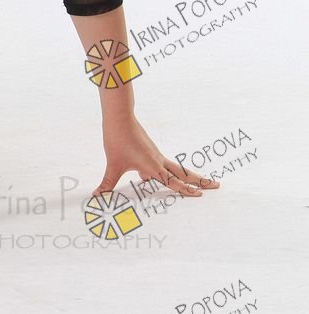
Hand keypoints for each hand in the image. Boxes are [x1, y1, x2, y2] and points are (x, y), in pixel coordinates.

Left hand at [92, 114, 220, 198]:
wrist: (119, 117)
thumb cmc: (117, 140)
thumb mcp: (113, 164)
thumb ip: (107, 182)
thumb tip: (97, 196)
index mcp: (152, 167)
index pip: (173, 182)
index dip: (186, 190)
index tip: (200, 195)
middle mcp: (158, 161)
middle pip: (184, 173)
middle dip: (200, 181)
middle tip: (217, 185)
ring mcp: (155, 155)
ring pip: (176, 168)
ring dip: (188, 175)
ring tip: (200, 182)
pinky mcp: (149, 150)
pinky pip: (162, 165)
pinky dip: (167, 172)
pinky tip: (143, 179)